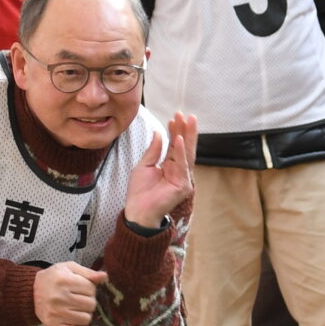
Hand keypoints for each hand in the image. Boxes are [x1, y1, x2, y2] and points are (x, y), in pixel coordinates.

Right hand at [33, 261, 107, 325]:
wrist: (31, 291)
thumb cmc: (53, 278)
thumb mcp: (68, 268)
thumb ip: (87, 272)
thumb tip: (104, 277)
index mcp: (64, 280)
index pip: (91, 289)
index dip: (90, 288)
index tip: (82, 287)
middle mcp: (59, 298)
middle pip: (90, 304)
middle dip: (88, 300)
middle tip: (79, 297)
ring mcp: (56, 313)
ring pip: (86, 318)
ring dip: (85, 313)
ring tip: (76, 308)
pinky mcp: (54, 325)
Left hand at [124, 110, 197, 227]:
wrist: (137, 210)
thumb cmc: (140, 192)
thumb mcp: (145, 165)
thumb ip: (154, 150)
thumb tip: (159, 133)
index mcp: (170, 166)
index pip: (175, 146)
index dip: (175, 131)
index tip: (174, 117)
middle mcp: (179, 171)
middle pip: (184, 147)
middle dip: (186, 130)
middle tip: (186, 115)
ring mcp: (183, 178)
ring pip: (187, 154)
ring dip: (187, 136)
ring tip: (187, 121)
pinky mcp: (183, 186)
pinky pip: (182, 166)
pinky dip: (180, 152)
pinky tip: (179, 139)